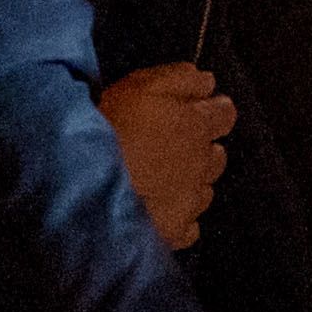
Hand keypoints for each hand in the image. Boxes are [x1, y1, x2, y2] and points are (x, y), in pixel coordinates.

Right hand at [95, 63, 235, 247]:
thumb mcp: (143, 86)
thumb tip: (208, 82)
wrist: (86, 183)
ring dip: (190, 184)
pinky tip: (158, 212)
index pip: (225, 115)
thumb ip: (181, 79)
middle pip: (217, 156)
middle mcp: (202, 164)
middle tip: (170, 148)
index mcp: (198, 126)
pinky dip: (179, 218)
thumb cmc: (112, 128)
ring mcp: (191, 201)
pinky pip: (189, 226)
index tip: (198, 111)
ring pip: (204, 191)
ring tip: (159, 181)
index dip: (213, 110)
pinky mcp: (175, 232)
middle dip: (201, 150)